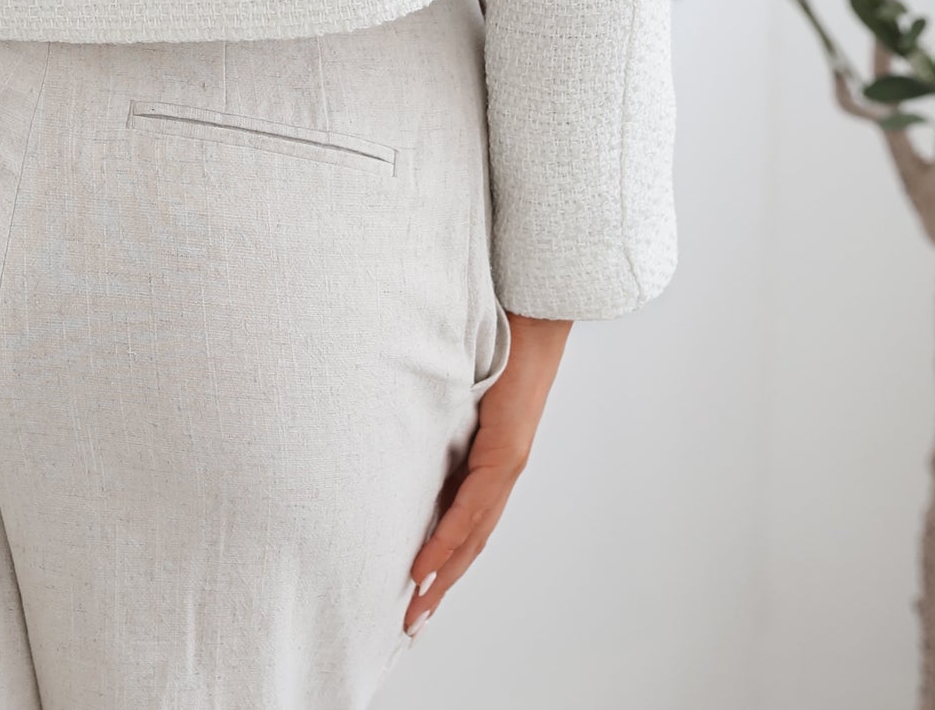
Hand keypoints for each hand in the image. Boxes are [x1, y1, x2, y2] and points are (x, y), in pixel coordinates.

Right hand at [402, 311, 571, 635]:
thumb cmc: (497, 338)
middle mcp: (502, 469)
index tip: (413, 592)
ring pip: (474, 533)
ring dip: (442, 574)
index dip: (442, 560)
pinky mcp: (508, 452)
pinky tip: (427, 565)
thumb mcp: (455, 386)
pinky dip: (450, 539)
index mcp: (489, 458)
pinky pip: (474, 505)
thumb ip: (438, 411)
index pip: (465, 522)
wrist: (534, 310)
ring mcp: (507, 463)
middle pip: (470, 542)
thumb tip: (400, 424)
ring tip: (415, 607)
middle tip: (409, 623)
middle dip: (439, 585)